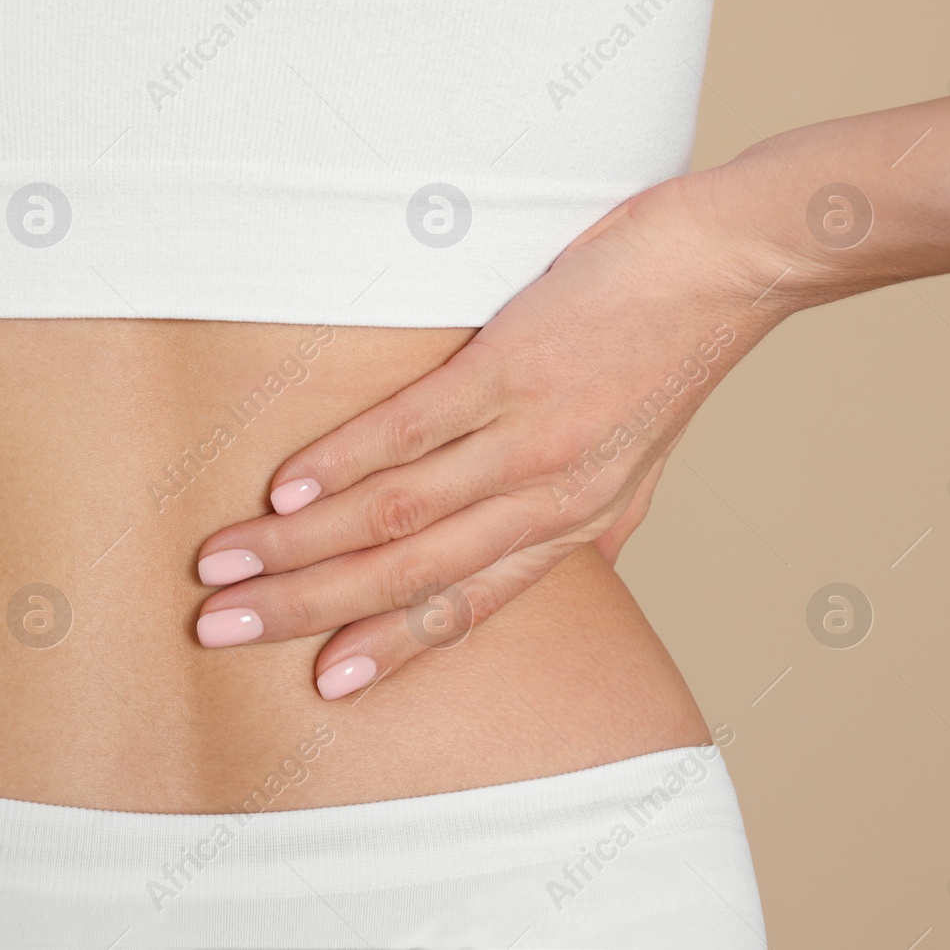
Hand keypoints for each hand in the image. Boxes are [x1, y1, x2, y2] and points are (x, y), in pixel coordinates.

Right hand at [191, 170, 791, 698]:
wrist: (729, 265)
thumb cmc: (670, 356)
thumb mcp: (639, 468)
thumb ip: (589, 527)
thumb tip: (577, 573)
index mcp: (573, 526)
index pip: (468, 608)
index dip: (389, 649)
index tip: (320, 684)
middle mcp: (550, 500)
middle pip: (412, 575)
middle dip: (308, 610)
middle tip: (220, 629)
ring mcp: (531, 436)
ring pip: (398, 514)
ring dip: (300, 547)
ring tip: (226, 562)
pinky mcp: (515, 367)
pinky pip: (414, 429)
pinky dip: (343, 464)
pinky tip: (286, 489)